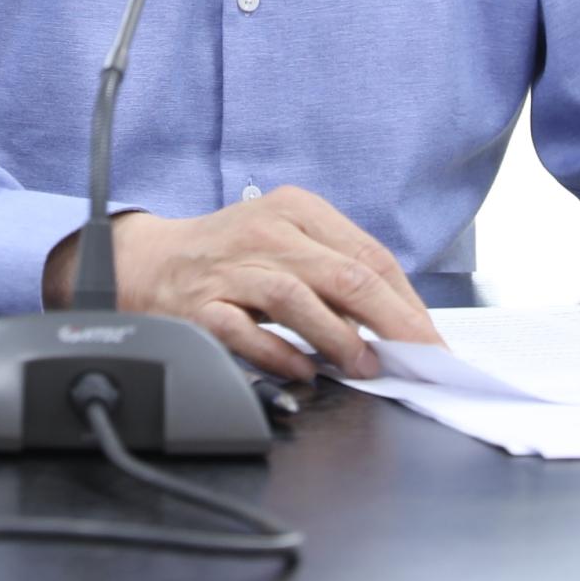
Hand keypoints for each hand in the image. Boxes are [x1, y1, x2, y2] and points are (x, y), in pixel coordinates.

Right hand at [43, 186, 442, 380]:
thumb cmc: (231, 255)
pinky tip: (304, 370)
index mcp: (296, 210)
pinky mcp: (201, 305)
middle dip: (391, 322)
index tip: (431, 339)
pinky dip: (280, 354)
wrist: (148, 260)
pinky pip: (246, 332)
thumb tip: (396, 321)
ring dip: (339, 338)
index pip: (368, 255)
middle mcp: (265, 232)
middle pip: (344, 275)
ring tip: (364, 365)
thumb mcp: (288, 242)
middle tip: (418, 357)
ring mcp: (231, 269)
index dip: (407, 302)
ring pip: (298, 299)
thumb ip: (336, 273)